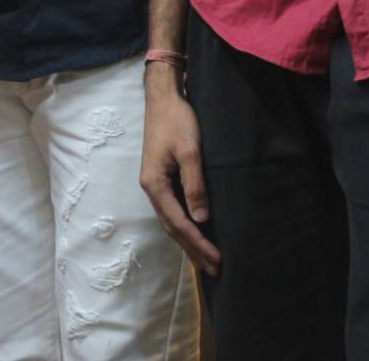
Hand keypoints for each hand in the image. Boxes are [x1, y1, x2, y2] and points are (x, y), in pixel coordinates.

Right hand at [139, 70, 220, 272]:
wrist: (162, 97)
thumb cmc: (177, 120)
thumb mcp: (190, 150)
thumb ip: (195, 184)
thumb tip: (201, 218)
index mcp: (154, 184)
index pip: (178, 222)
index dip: (198, 242)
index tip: (217, 258)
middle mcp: (151, 188)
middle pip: (172, 227)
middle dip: (193, 250)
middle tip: (215, 270)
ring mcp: (155, 184)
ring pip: (171, 221)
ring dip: (189, 241)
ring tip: (206, 260)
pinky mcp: (162, 179)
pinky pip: (173, 210)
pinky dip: (185, 226)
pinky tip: (196, 232)